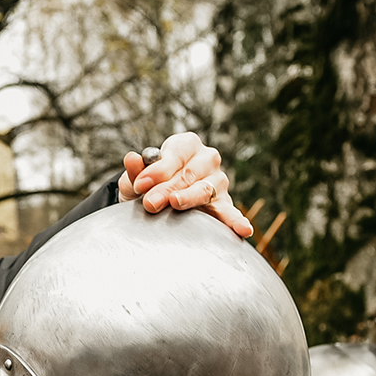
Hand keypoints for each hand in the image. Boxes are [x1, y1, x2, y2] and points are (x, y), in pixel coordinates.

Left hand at [119, 132, 252, 237]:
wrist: (162, 202)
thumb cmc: (151, 185)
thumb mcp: (138, 179)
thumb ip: (136, 171)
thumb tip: (132, 158)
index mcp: (186, 145)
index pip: (175, 156)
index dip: (157, 170)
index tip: (140, 185)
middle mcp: (206, 159)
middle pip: (188, 174)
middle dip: (167, 189)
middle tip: (150, 203)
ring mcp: (218, 181)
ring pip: (205, 190)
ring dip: (189, 198)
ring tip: (176, 204)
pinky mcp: (224, 204)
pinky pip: (230, 213)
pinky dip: (236, 221)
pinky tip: (244, 230)